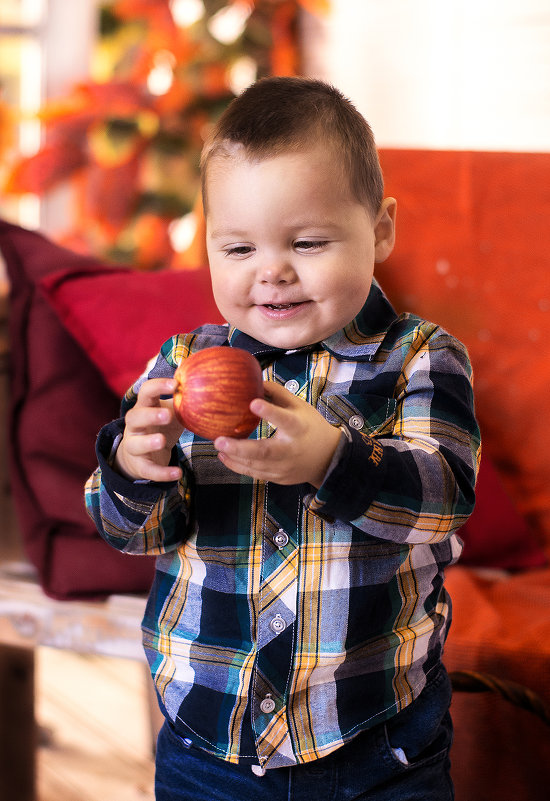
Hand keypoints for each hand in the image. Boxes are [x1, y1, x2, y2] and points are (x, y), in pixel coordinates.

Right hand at [114, 378, 183, 482]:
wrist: (140, 456)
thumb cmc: (160, 427)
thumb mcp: (170, 413)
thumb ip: (183, 403)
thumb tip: (211, 388)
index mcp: (144, 407)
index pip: (146, 392)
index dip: (158, 386)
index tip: (175, 384)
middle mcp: (134, 426)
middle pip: (134, 417)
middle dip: (150, 415)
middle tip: (167, 415)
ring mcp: (133, 446)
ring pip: (135, 444)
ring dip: (148, 442)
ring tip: (162, 441)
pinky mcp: (139, 466)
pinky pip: (148, 470)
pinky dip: (162, 473)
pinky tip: (177, 473)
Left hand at [214, 381, 341, 487]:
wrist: (328, 459)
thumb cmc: (311, 427)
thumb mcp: (300, 407)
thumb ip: (278, 394)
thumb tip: (256, 380)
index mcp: (298, 428)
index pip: (284, 419)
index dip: (270, 412)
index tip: (253, 403)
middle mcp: (291, 450)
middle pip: (264, 451)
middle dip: (240, 448)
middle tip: (219, 440)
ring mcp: (284, 467)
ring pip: (256, 465)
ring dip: (234, 457)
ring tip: (218, 445)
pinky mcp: (278, 478)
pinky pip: (255, 474)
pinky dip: (238, 466)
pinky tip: (224, 456)